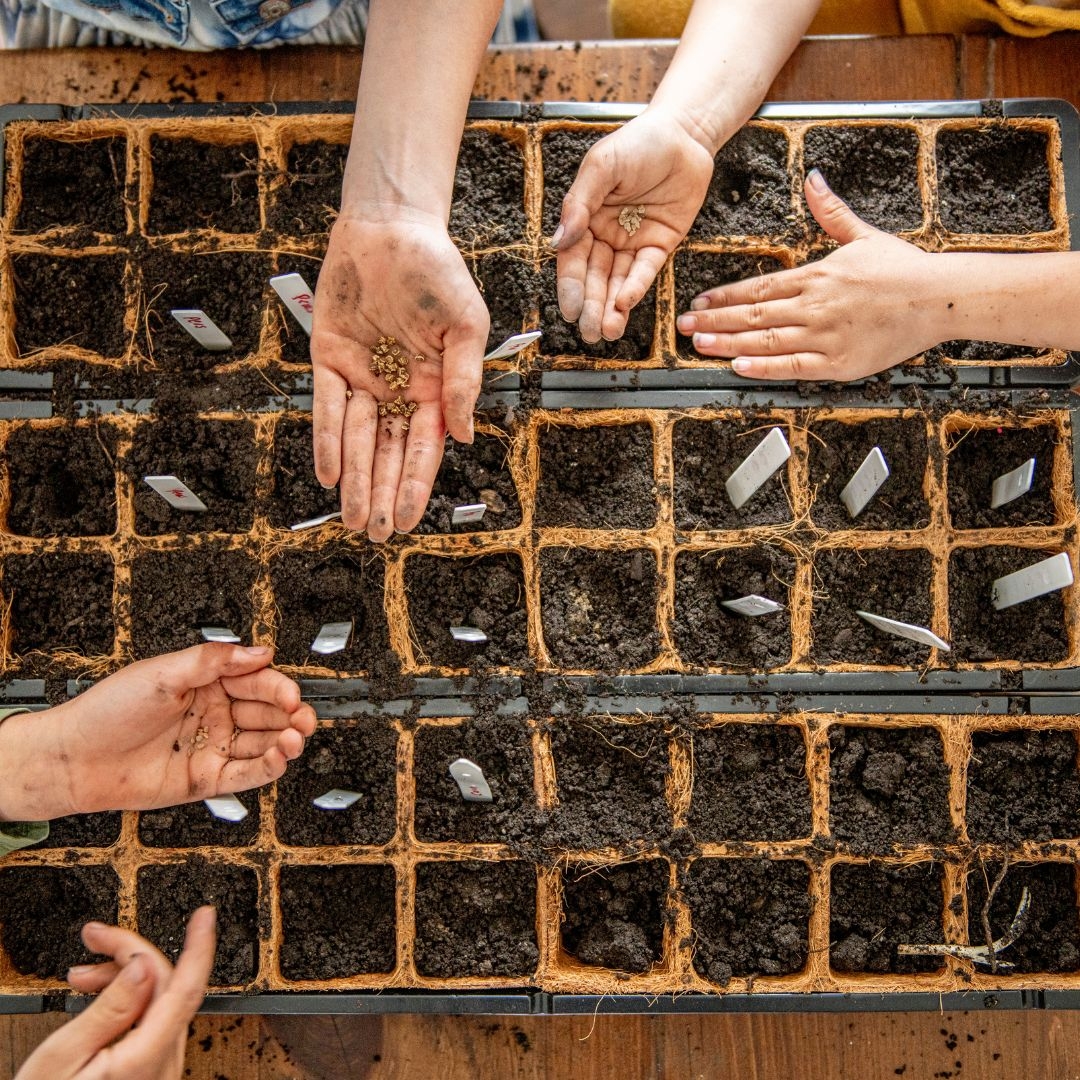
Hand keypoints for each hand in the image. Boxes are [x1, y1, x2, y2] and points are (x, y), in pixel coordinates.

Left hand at [0, 644, 316, 821]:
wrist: (73, 760)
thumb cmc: (106, 712)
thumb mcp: (162, 673)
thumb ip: (214, 661)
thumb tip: (258, 651)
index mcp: (206, 683)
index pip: (255, 681)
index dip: (277, 687)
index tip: (291, 694)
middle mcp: (214, 714)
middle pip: (267, 713)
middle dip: (291, 714)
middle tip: (303, 718)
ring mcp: (212, 747)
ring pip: (263, 743)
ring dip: (285, 740)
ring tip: (295, 738)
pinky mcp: (207, 779)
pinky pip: (247, 774)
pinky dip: (268, 766)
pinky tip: (280, 757)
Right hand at [16, 907, 214, 1079]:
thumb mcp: (64, 1056)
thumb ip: (109, 1008)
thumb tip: (143, 966)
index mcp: (146, 1058)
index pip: (186, 989)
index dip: (199, 947)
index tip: (204, 916)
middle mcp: (163, 1065)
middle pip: (164, 988)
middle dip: (130, 955)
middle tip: (94, 938)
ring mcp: (161, 1071)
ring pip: (156, 1003)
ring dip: (123, 979)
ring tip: (81, 975)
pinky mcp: (152, 1074)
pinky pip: (150, 1024)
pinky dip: (127, 1004)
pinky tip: (97, 999)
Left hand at [311, 211, 489, 540]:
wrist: (390, 227)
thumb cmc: (437, 271)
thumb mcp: (467, 326)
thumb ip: (465, 381)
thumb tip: (462, 437)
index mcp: (434, 387)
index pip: (423, 447)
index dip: (415, 484)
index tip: (409, 519)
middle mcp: (397, 389)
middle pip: (388, 453)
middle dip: (381, 494)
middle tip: (376, 533)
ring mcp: (363, 377)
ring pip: (357, 439)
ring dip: (355, 479)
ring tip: (352, 519)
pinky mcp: (330, 359)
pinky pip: (327, 407)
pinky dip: (327, 439)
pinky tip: (328, 473)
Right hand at [553, 107, 714, 342]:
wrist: (685, 134)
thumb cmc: (639, 141)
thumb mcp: (602, 165)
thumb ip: (580, 202)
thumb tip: (559, 240)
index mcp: (586, 217)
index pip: (573, 259)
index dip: (570, 286)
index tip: (569, 310)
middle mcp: (606, 235)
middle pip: (595, 277)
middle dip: (591, 306)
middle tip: (589, 333)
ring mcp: (633, 242)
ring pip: (618, 281)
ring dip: (611, 307)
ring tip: (606, 332)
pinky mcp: (660, 245)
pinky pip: (645, 272)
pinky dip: (635, 288)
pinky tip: (625, 305)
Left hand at [677, 171, 939, 380]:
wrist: (940, 297)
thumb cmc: (904, 269)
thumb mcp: (863, 234)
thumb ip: (831, 212)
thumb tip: (814, 179)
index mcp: (817, 275)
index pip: (759, 287)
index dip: (725, 295)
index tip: (700, 300)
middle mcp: (815, 306)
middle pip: (753, 314)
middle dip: (714, 320)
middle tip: (684, 325)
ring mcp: (825, 336)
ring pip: (766, 340)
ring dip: (728, 343)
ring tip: (700, 345)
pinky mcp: (839, 363)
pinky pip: (793, 367)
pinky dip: (763, 367)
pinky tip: (738, 366)